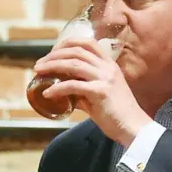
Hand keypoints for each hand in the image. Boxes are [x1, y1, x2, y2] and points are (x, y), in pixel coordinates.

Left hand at [33, 37, 151, 146]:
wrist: (133, 128)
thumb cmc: (116, 113)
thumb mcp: (99, 94)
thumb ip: (83, 88)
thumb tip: (62, 90)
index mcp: (109, 64)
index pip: (88, 43)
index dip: (68, 43)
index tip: (52, 51)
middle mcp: (107, 67)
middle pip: (76, 51)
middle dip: (54, 55)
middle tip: (39, 64)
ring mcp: (105, 78)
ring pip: (73, 64)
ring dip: (52, 66)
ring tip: (38, 72)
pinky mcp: (100, 92)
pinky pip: (73, 85)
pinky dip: (57, 88)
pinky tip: (47, 93)